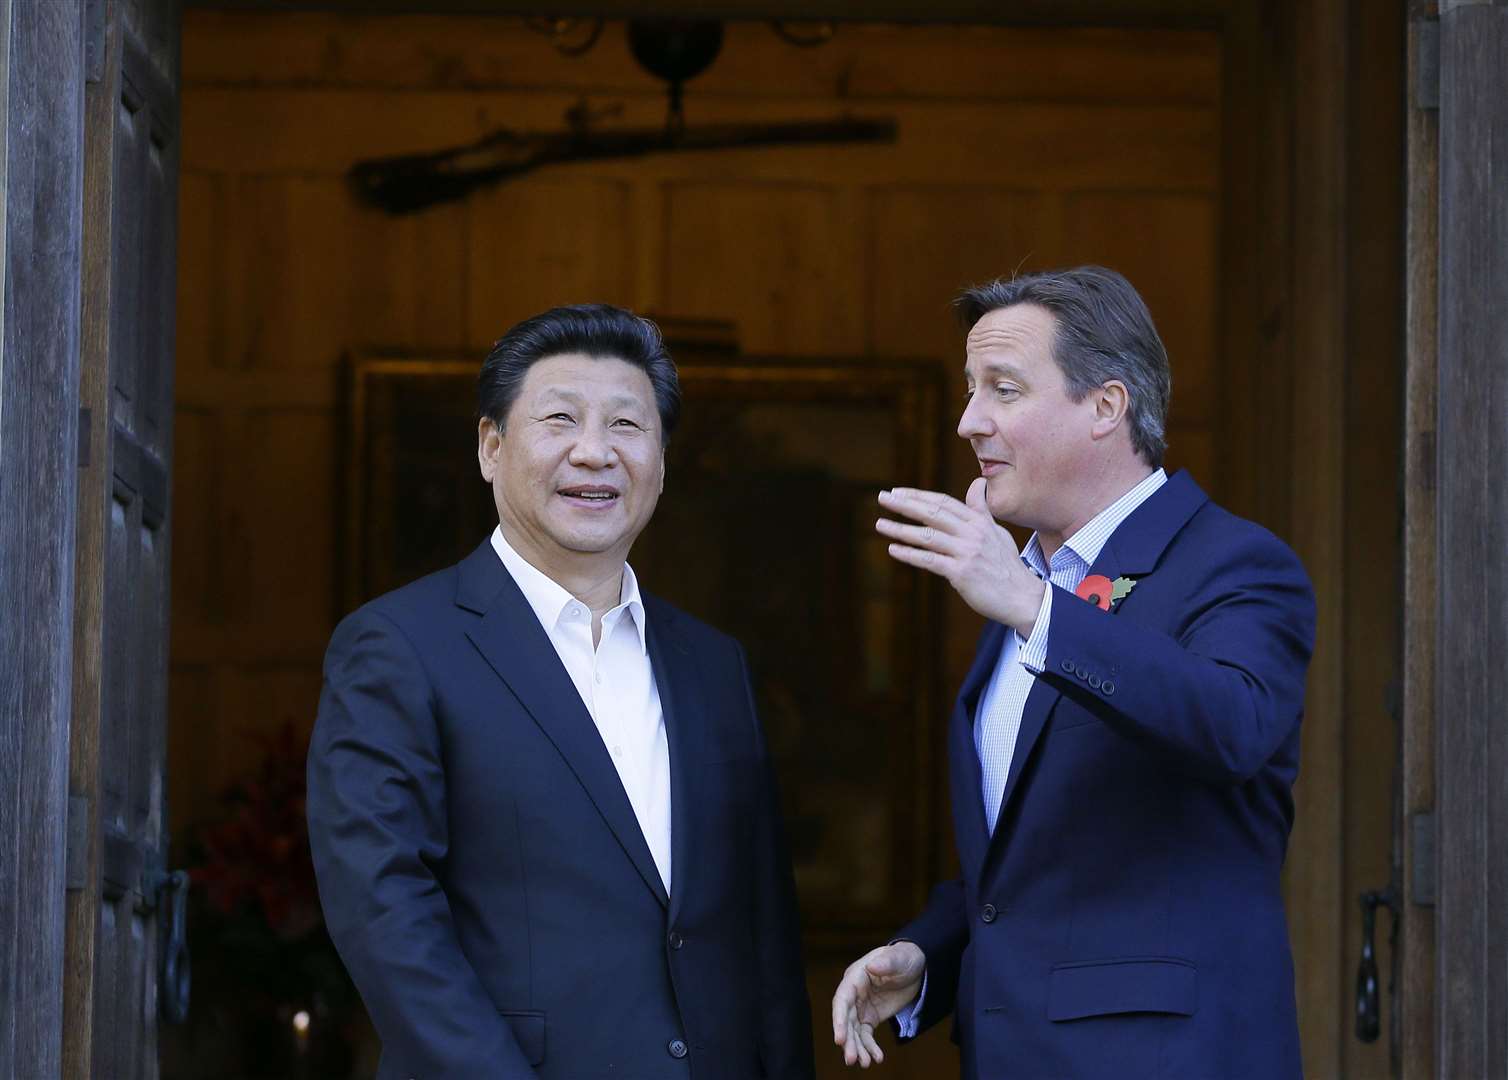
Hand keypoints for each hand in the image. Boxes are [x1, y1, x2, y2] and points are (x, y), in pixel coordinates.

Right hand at [831, 941, 925, 1067]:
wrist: (916, 966)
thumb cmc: (903, 957)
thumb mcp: (898, 957)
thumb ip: (887, 962)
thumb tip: (872, 966)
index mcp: (856, 977)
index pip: (842, 999)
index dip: (838, 1019)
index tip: (839, 1039)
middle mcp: (854, 994)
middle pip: (845, 1019)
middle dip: (848, 1040)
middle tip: (852, 1059)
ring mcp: (861, 1007)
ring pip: (854, 1031)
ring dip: (857, 1048)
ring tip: (864, 1063)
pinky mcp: (870, 1017)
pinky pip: (866, 1035)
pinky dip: (870, 1047)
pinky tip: (876, 1058)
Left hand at [876, 479, 1045, 634]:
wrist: (1022, 598)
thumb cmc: (1006, 565)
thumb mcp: (996, 532)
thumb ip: (981, 509)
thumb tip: (977, 483)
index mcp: (979, 522)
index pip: (944, 502)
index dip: (919, 495)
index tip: (897, 491)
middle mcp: (973, 534)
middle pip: (933, 513)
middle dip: (905, 504)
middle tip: (883, 497)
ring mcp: (967, 553)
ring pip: (927, 536)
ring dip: (900, 529)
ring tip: (880, 524)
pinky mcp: (961, 574)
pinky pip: (930, 561)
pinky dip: (910, 554)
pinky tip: (893, 549)